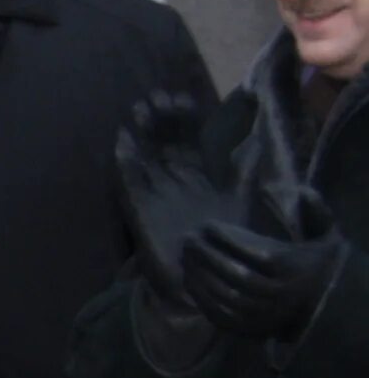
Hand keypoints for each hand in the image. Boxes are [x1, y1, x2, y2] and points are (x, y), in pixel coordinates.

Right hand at [114, 92, 242, 302]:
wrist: (200, 280)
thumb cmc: (220, 240)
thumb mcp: (238, 199)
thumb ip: (242, 170)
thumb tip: (254, 139)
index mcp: (196, 176)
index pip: (186, 140)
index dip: (183, 120)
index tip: (183, 98)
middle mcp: (172, 180)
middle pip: (163, 143)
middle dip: (160, 120)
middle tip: (158, 97)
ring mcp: (153, 193)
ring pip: (146, 156)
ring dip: (142, 134)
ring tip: (141, 109)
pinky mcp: (138, 209)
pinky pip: (130, 183)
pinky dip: (126, 163)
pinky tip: (123, 142)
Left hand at [185, 216, 346, 338]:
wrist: (326, 308)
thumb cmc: (320, 266)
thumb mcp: (327, 238)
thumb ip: (317, 213)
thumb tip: (302, 190)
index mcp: (294, 270)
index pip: (253, 251)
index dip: (226, 237)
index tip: (206, 225)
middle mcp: (278, 295)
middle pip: (234, 274)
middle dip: (206, 254)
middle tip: (187, 239)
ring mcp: (263, 316)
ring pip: (223, 295)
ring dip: (199, 274)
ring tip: (184, 256)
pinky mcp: (250, 330)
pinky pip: (219, 316)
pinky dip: (200, 298)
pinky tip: (189, 279)